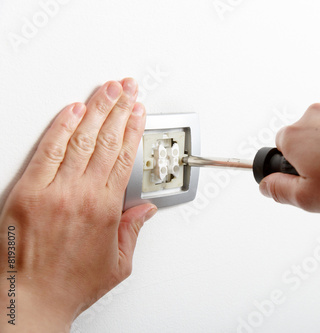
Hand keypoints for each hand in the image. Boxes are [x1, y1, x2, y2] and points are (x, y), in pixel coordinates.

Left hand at [0, 79, 156, 331]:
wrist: (28, 300)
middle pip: (105, 141)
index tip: (139, 112)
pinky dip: (61, 127)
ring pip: (80, 139)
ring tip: (107, 89)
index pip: (124, 157)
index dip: (133, 130)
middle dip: (119, 109)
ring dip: (96, 110)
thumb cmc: (69, 284)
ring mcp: (52, 190)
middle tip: (127, 88)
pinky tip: (73, 110)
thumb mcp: (117, 264)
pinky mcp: (27, 191)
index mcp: (106, 209)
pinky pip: (48, 150)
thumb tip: (146, 211)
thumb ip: (133, 232)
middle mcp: (81, 195)